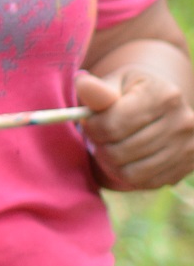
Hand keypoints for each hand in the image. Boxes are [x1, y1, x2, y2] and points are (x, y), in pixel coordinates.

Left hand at [82, 61, 193, 190]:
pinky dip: (126, 174)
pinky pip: (145, 182)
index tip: (88, 122)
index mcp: (164, 95)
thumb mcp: (115, 83)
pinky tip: (124, 158)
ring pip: (131, 171)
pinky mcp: (188, 166)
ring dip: (110, 162)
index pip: (113, 125)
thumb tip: (82, 83)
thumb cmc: (131, 92)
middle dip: (100, 146)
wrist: (164, 104)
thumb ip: (98, 90)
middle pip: (120, 151)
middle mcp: (182, 122)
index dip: (91, 127)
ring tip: (108, 147)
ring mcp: (188, 147)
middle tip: (97, 137)